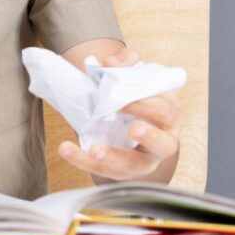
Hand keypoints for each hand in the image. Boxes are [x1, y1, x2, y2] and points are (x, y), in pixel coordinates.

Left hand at [57, 46, 181, 181]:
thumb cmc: (135, 98)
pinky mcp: (118, 172)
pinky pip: (101, 171)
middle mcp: (160, 144)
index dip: (148, 105)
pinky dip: (82, 161)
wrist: (123, 120)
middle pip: (163, 146)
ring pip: (132, 166)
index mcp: (168, 119)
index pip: (165, 112)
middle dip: (149, 137)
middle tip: (133, 128)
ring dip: (113, 159)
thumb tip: (110, 63)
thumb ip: (127, 62)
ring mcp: (141, 163)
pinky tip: (66, 149)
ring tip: (94, 150)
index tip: (126, 98)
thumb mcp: (135, 75)